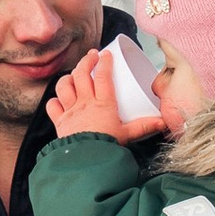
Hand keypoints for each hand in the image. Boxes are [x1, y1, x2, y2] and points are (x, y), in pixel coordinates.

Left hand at [45, 46, 162, 143]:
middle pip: (81, 74)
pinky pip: (52, 105)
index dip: (105, 62)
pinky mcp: (59, 122)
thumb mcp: (128, 135)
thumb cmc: (108, 147)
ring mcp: (70, 111)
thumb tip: (162, 122)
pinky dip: (54, 100)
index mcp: (103, 103)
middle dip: (86, 61)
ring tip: (74, 74)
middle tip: (92, 55)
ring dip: (68, 77)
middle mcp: (85, 103)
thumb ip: (144, 126)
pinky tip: (59, 99)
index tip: (107, 54)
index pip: (103, 75)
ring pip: (64, 85)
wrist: (87, 162)